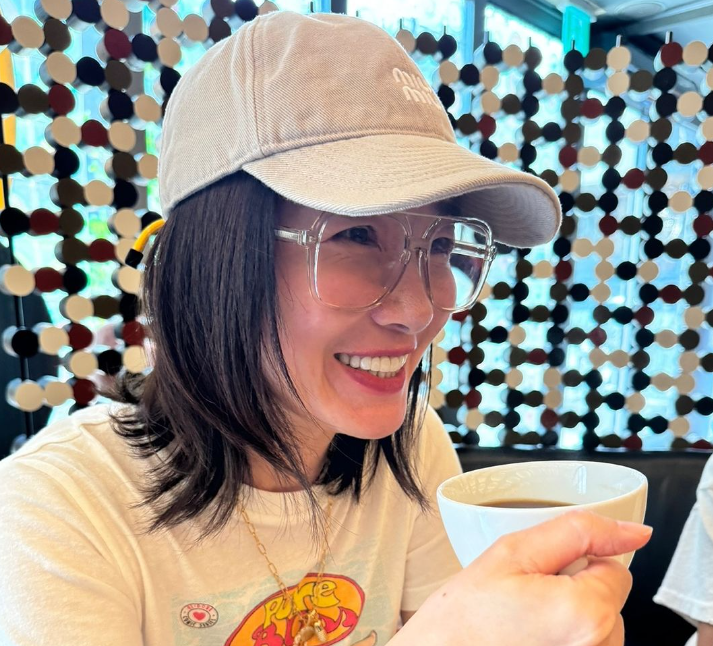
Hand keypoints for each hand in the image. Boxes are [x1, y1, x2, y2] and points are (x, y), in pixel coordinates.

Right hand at [391, 510, 651, 645]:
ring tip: (525, 625)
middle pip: (609, 601)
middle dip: (574, 593)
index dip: (575, 563)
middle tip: (524, 600)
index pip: (615, 568)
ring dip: (570, 621)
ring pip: (599, 629)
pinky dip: (565, 642)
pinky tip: (530, 642)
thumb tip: (634, 531)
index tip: (539, 575)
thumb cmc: (462, 620)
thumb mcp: (513, 553)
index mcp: (587, 615)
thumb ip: (578, 532)